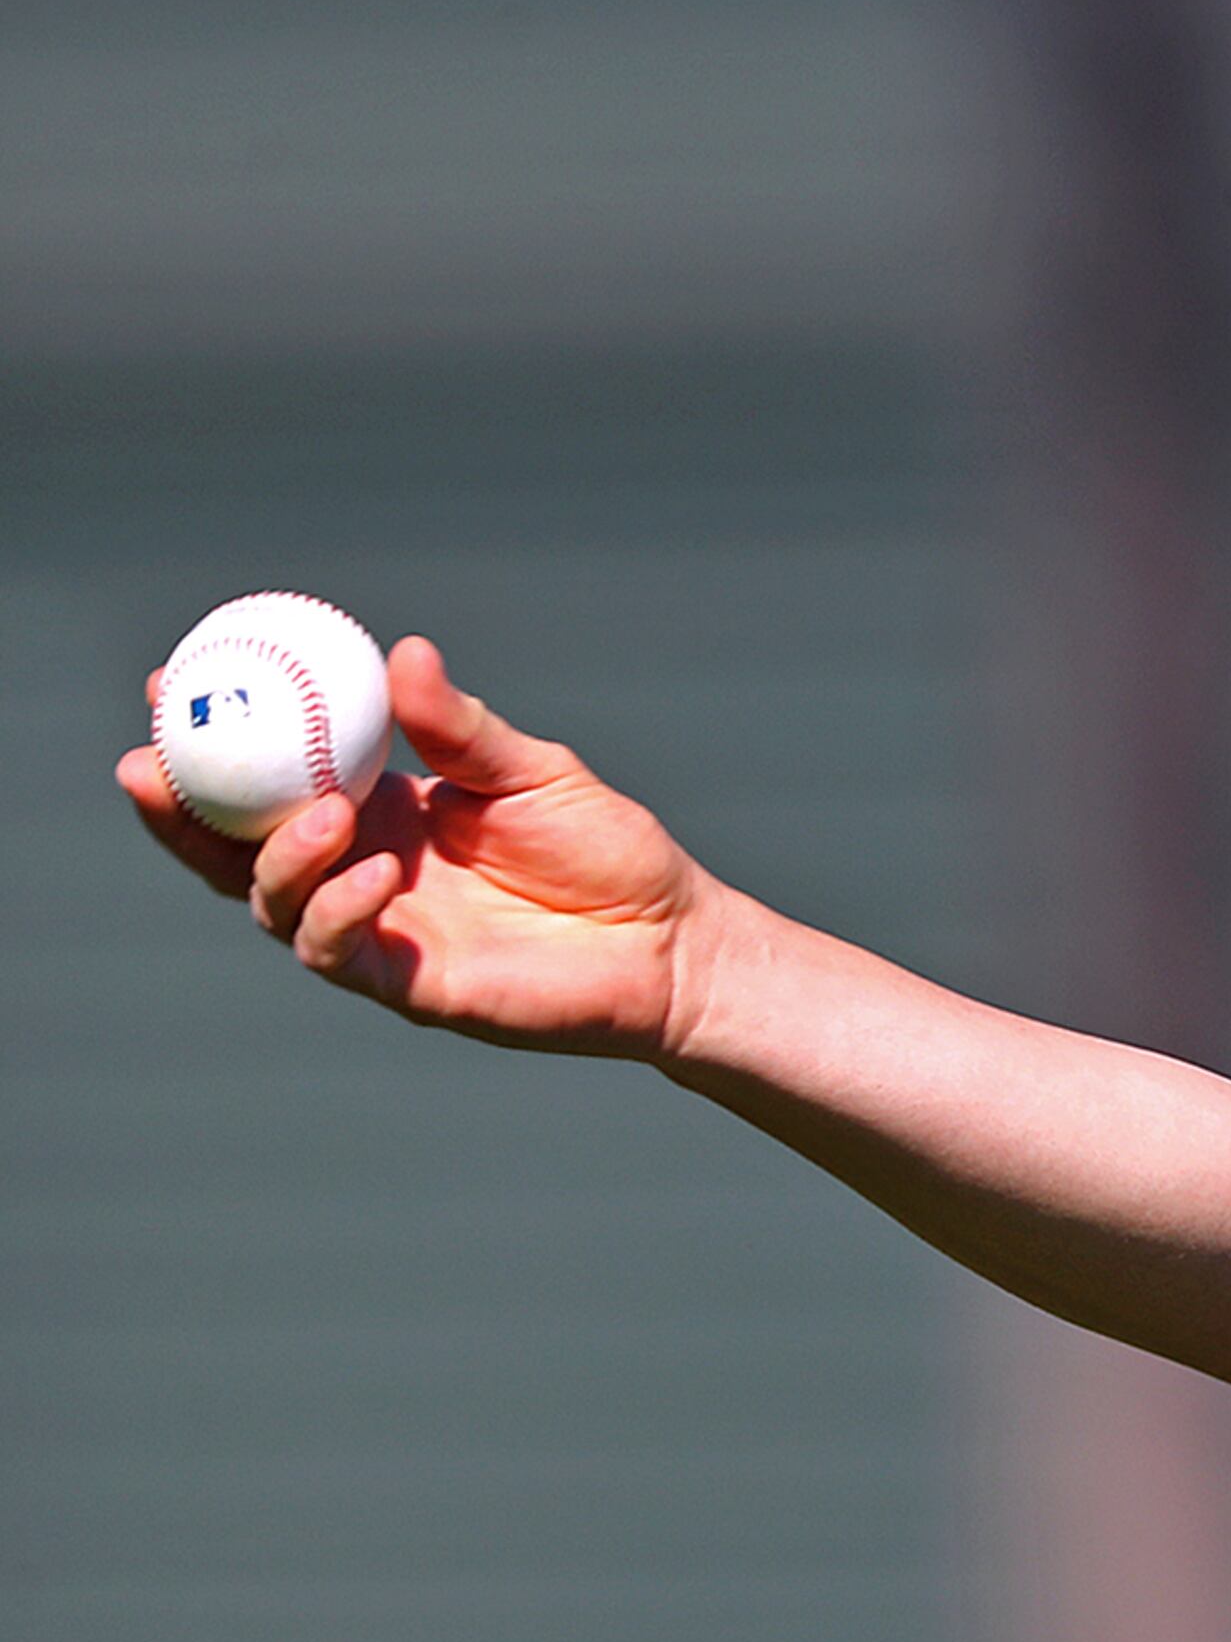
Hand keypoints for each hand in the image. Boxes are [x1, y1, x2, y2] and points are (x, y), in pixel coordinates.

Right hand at [117, 635, 715, 1058]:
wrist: (669, 942)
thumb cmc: (607, 854)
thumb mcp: (532, 771)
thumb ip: (461, 727)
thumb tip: (403, 655)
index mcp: (379, 812)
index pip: (269, 777)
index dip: (210, 739)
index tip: (170, 682)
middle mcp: (360, 869)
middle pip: (233, 848)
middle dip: (180, 808)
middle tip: (150, 759)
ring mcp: (377, 929)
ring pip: (272, 903)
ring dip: (276, 856)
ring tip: (325, 811)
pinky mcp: (406, 986)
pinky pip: (337, 953)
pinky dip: (337, 911)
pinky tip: (374, 874)